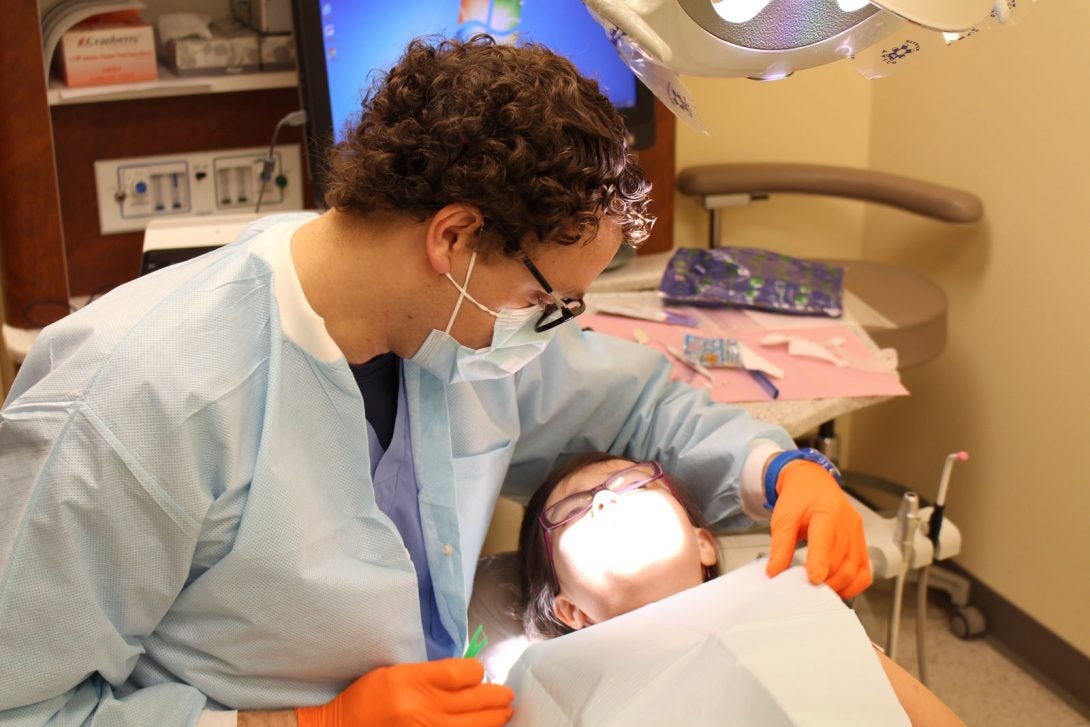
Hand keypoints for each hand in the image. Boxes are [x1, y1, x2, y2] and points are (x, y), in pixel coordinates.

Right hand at [295, 658, 513, 726]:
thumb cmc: (368, 698)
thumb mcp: (396, 672)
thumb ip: (430, 672)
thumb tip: (467, 674)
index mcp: (414, 681)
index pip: (464, 672)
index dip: (478, 670)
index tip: (478, 672)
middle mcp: (425, 708)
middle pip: (478, 699)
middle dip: (498, 695)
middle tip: (506, 695)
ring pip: (477, 725)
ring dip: (496, 718)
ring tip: (504, 712)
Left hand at [766, 460, 871, 597]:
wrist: (813, 482)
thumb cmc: (799, 497)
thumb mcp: (783, 518)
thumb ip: (780, 547)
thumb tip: (774, 572)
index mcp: (825, 512)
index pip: (825, 541)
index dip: (820, 562)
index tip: (813, 579)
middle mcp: (846, 523)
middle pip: (841, 561)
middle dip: (824, 580)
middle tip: (805, 590)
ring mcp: (857, 533)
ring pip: (854, 569)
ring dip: (837, 585)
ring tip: (818, 590)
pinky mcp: (861, 542)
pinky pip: (865, 571)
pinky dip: (853, 585)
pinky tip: (837, 587)